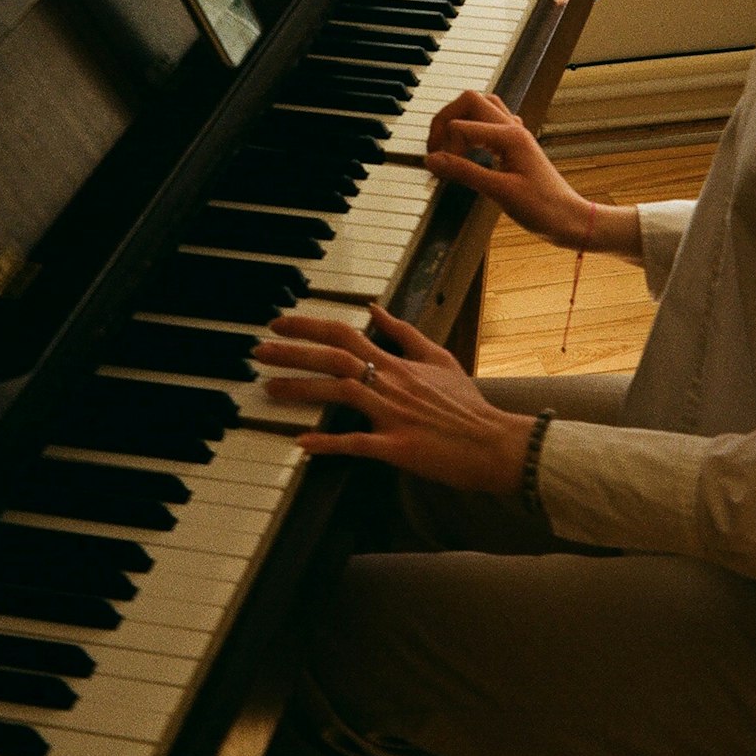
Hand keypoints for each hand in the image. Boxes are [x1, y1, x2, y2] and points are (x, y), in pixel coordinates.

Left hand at [256, 304, 533, 492]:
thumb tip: (375, 308)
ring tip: (268, 388)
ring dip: (300, 388)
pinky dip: (328, 442)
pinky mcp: (399, 447)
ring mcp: (394, 415)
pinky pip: (358, 443)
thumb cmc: (467, 406)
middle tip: (259, 350)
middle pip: (334, 357)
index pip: (346, 333)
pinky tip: (301, 442)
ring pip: (339, 392)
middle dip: (292, 351)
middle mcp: (392, 382)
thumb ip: (404, 333)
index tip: (279, 322)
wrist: (496, 442)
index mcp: (399, 363)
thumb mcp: (439, 358)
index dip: (309, 325)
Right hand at [425, 91, 592, 247]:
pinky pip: (489, 122)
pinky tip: (467, 151)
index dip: (445, 148)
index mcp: (510, 135)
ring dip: (459, 120)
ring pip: (480, 106)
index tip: (439, 170)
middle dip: (445, 120)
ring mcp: (515, 134)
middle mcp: (513, 128)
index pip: (462, 127)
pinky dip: (471, 130)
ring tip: (447, 146)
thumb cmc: (543, 208)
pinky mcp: (515, 145)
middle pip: (469, 100)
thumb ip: (464, 172)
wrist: (569, 219)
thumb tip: (432, 160)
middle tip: (434, 148)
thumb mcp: (499, 192)